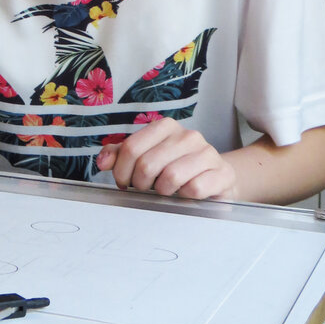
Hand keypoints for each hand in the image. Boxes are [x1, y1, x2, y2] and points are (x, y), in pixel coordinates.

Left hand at [95, 117, 237, 200]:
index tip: (124, 183)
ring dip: (162, 191)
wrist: (215, 178)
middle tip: (144, 189)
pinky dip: (184, 197)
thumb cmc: (175, 167)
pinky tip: (185, 195)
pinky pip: (194, 188)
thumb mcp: (145, 157)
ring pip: (170, 176)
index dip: (121, 171)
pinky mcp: (222, 173)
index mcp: (165, 127)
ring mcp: (207, 152)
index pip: (131, 148)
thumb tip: (102, 162)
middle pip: (147, 164)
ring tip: (166, 191)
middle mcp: (187, 136)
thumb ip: (120, 156)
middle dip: (140, 184)